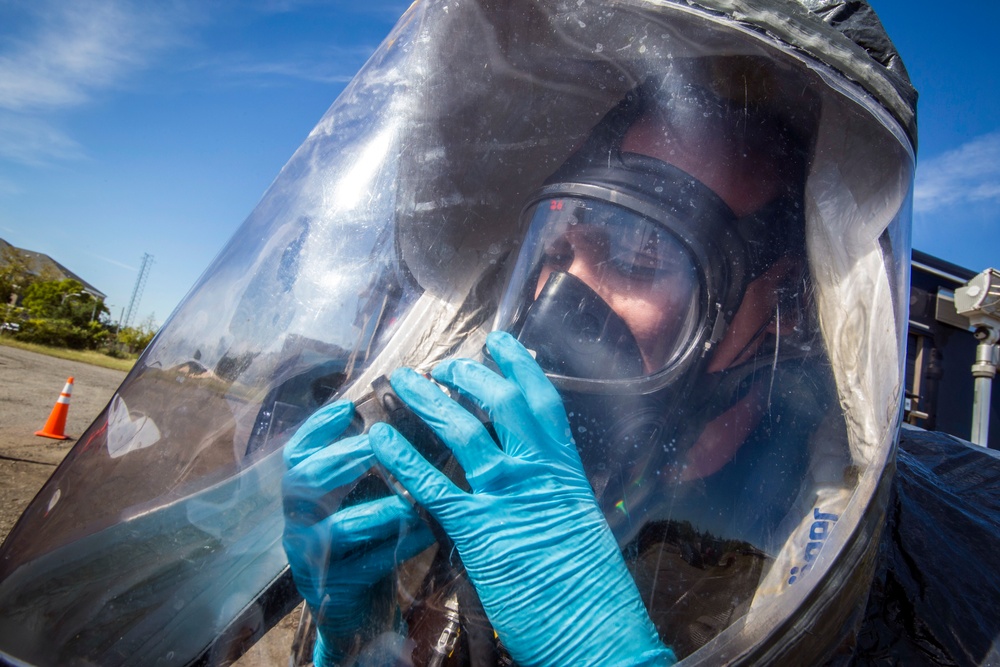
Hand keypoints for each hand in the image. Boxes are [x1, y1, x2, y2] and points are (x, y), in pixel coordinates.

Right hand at [281, 401, 433, 665]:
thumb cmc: (366, 539)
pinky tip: (428, 533)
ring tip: (412, 498)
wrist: (359, 610)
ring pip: (335, 528)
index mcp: (303, 492)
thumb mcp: (363, 496)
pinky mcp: (334, 590)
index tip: (348, 407)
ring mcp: (311, 558)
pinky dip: (399, 548)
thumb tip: (413, 415)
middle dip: (345, 459)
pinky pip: (366, 567)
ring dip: (378, 510)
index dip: (318, 427)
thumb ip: (372, 465)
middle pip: (303, 481)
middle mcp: (298, 521)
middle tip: (379, 445)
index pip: (297, 452)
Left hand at [369, 331, 676, 666]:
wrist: (597, 632)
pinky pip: (431, 484)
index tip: (499, 340)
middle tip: (442, 363)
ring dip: (427, 400)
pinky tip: (379, 439)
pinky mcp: (477, 531)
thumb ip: (555, 494)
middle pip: (500, 402)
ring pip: (462, 430)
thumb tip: (541, 479)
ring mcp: (506, 498)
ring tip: (403, 381)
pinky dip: (401, 457)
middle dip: (468, 374)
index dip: (518, 364)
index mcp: (566, 470)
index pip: (542, 400)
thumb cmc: (594, 588)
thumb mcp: (581, 525)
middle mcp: (536, 472)